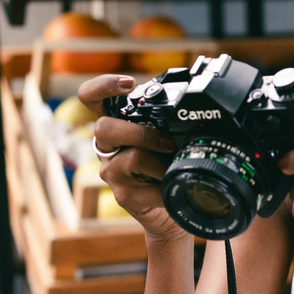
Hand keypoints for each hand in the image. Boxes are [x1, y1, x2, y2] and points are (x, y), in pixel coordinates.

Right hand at [77, 75, 187, 242]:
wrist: (174, 209)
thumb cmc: (171, 168)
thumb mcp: (172, 140)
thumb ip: (171, 123)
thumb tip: (200, 106)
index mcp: (119, 125)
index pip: (93, 98)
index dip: (102, 86)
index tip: (129, 84)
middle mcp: (109, 146)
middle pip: (104, 127)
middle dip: (140, 132)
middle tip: (168, 142)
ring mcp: (112, 171)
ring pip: (129, 156)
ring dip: (159, 161)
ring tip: (173, 168)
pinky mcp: (122, 194)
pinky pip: (145, 184)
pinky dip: (165, 185)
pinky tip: (172, 187)